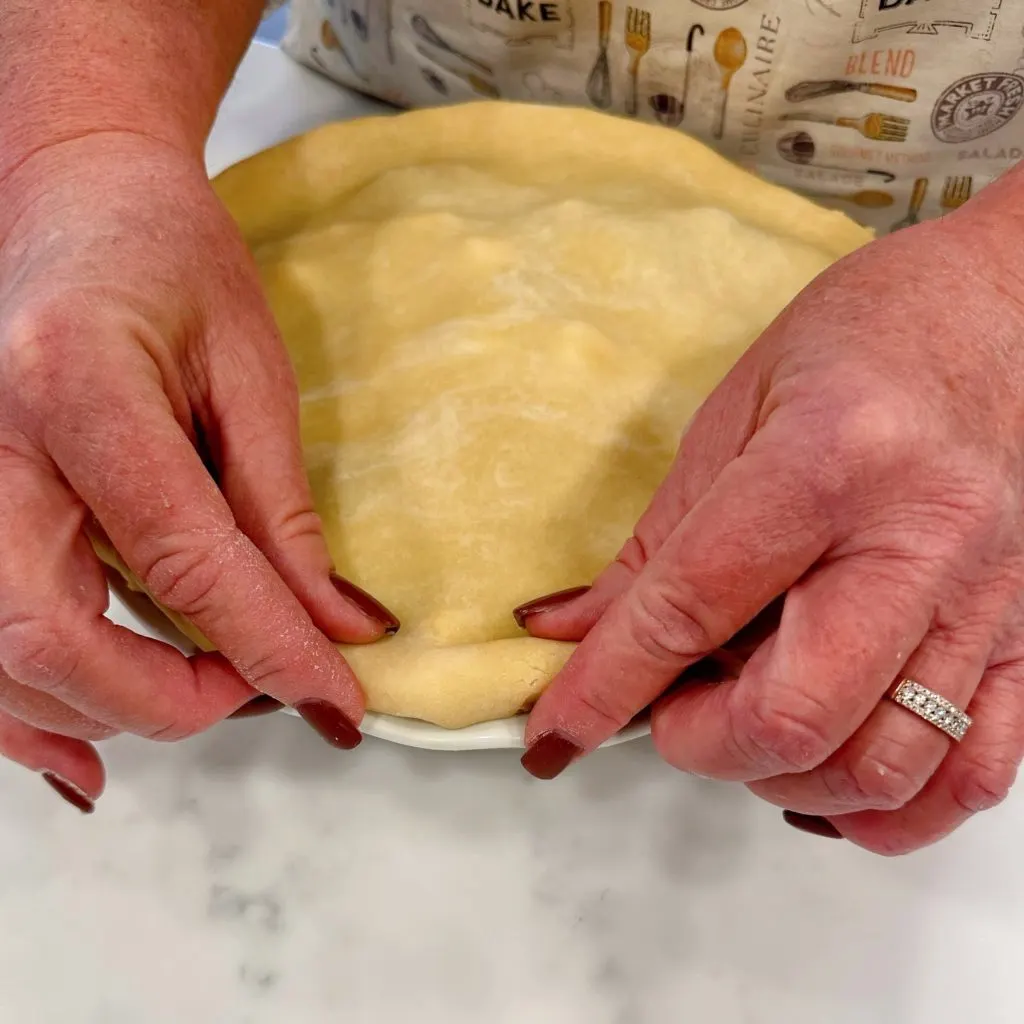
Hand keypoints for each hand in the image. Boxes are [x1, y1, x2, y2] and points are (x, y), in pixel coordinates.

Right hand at [0, 134, 397, 808]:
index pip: (181, 556)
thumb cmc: (168, 262)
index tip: (334, 704)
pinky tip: (90, 752)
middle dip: (170, 697)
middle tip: (257, 688)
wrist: (68, 202)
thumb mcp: (249, 370)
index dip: (266, 645)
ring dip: (109, 711)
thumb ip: (282, 509)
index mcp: (76, 385)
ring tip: (204, 697)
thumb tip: (338, 625)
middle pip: (50, 634)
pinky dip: (29, 720)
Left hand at [520, 175, 1023, 854]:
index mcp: (825, 464)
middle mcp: (918, 543)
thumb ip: (654, 543)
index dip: (604, 687)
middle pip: (792, 715)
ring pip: (881, 768)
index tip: (556, 733)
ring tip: (747, 722)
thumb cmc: (865, 340)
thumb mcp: (732, 418)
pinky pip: (972, 773)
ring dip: (782, 776)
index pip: (690, 608)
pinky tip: (830, 772)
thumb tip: (568, 631)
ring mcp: (987, 601)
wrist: (1014, 310)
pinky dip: (888, 810)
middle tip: (672, 708)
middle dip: (699, 743)